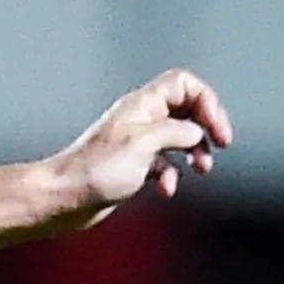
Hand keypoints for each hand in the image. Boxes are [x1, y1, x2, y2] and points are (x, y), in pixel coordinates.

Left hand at [50, 70, 231, 219]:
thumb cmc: (95, 171)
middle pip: (187, 109)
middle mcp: (140, 120)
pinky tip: (165, 190)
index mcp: (142, 106)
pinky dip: (171, 175)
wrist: (62, 199)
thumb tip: (195, 133)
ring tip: (201, 170)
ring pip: (179, 138)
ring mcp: (136, 144)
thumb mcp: (144, 144)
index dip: (207, 101)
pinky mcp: (132, 168)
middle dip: (207, 127)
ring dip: (196, 152)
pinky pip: (164, 165)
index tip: (216, 130)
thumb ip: (176, 132)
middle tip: (221, 145)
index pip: (184, 84)